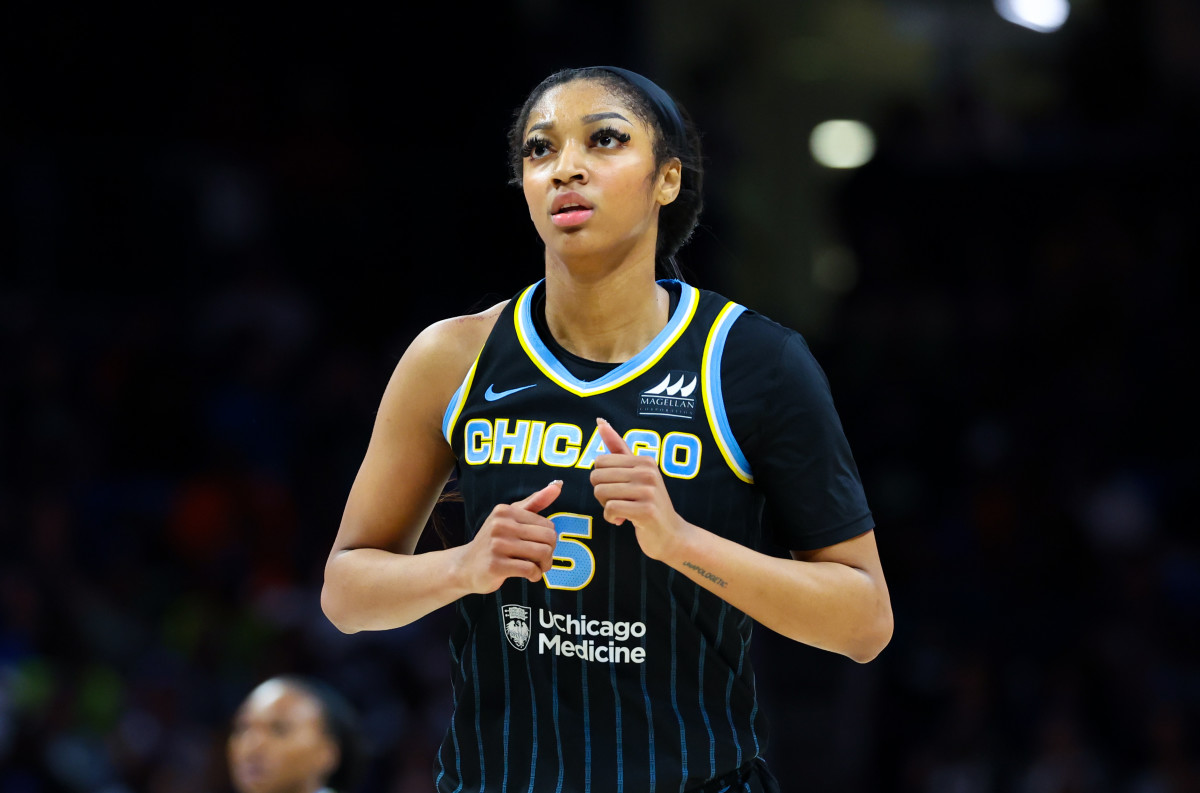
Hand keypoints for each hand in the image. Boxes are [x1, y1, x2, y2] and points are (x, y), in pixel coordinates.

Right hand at [460, 481, 561, 592]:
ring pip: (542, 553)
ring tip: (537, 568)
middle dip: (550, 553)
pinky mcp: (495, 565)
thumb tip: (558, 485)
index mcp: (505, 511)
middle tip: (542, 561)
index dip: (549, 540)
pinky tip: (530, 577)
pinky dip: (535, 575)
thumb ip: (535, 501)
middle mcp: (500, 525)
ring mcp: (496, 545)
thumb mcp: (510, 518)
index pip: (547, 525)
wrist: (465, 566)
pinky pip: (530, 569)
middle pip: (548, 538)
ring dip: (544, 565)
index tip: (540, 547)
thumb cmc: (492, 542)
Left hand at [590, 418, 688, 561]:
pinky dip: (610, 518)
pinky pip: (610, 509)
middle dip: (601, 494)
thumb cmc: (648, 503)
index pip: (600, 461)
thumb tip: (600, 422)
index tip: (619, 489)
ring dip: (606, 507)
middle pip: (597, 477)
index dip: (602, 479)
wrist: (671, 535)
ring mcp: (648, 491)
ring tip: (623, 511)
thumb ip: (618, 447)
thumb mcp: (636, 472)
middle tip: (619, 502)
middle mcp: (648, 472)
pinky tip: (623, 521)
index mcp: (645, 461)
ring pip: (601, 492)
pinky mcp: (646, 511)